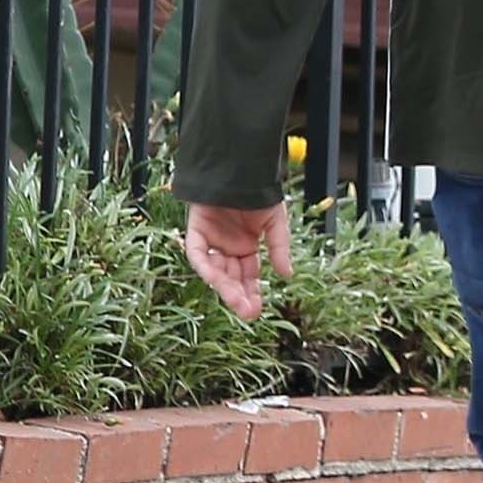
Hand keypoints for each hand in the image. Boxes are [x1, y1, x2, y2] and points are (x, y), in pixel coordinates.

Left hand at [184, 201, 293, 321]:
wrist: (243, 170)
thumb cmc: (259, 193)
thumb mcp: (275, 223)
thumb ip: (278, 248)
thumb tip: (287, 275)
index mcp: (246, 246)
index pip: (248, 275)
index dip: (252, 292)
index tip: (258, 309)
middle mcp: (227, 247)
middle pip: (231, 277)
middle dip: (239, 295)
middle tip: (249, 312)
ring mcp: (211, 241)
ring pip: (215, 270)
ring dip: (224, 287)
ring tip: (237, 302)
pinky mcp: (196, 231)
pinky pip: (197, 253)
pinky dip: (205, 265)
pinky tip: (217, 279)